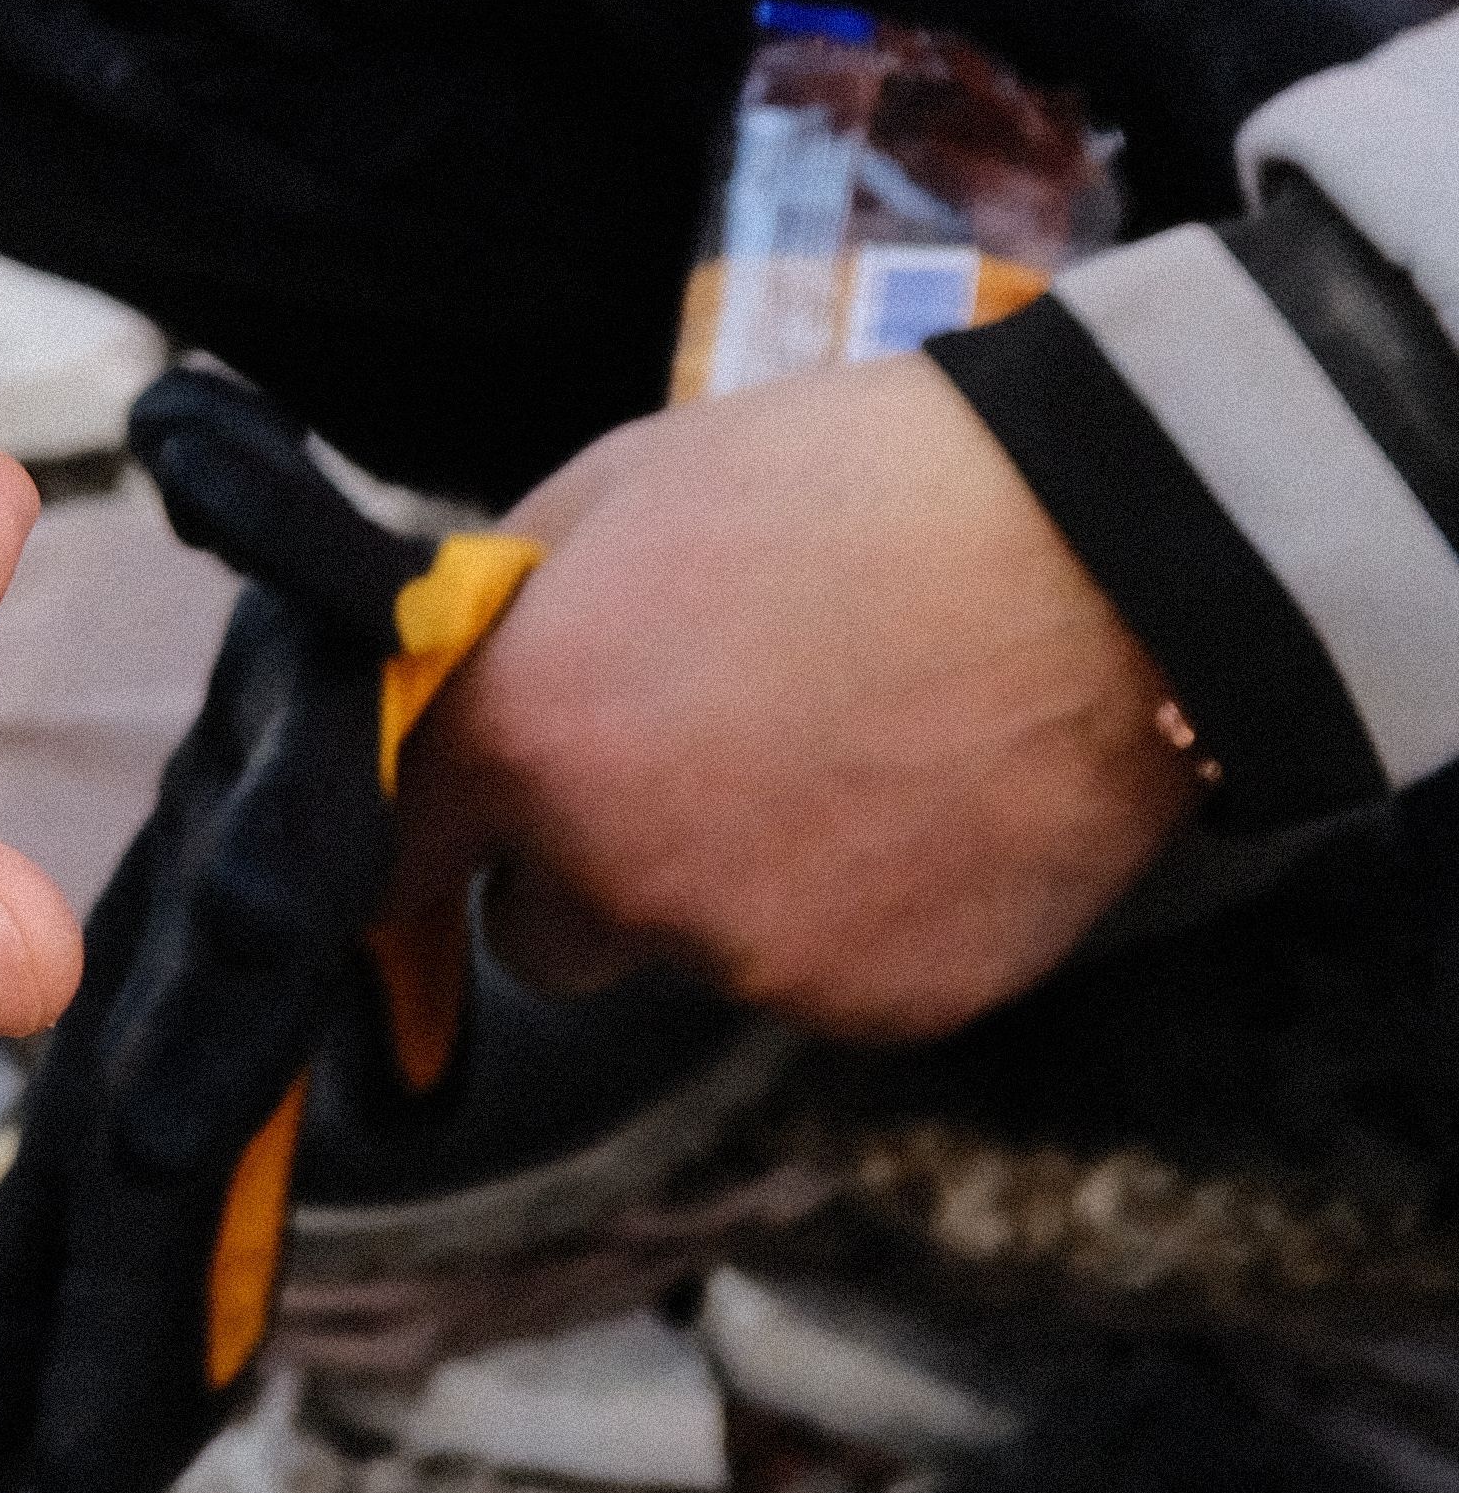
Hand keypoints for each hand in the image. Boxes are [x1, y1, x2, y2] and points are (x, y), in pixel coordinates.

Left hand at [390, 353, 1194, 1041]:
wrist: (1101, 554)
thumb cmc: (844, 486)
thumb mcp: (615, 492)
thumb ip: (496, 615)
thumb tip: (428, 677)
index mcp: (523, 740)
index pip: (391, 856)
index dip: (421, 839)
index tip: (445, 834)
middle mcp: (614, 873)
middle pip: (537, 936)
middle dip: (582, 872)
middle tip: (687, 763)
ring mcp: (751, 955)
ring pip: (685, 957)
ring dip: (720, 896)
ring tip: (830, 764)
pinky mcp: (881, 1006)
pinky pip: (822, 981)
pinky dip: (853, 923)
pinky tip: (921, 811)